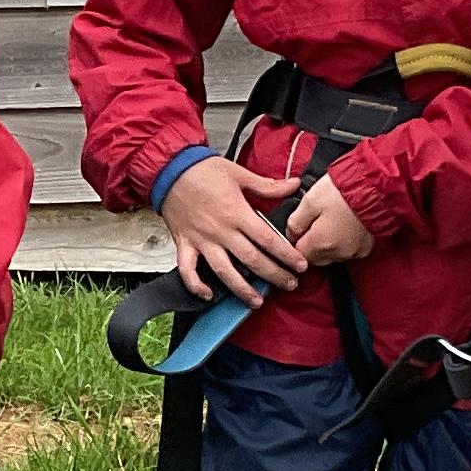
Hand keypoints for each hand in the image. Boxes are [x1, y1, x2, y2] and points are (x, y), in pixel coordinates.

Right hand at [157, 158, 307, 307]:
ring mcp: (202, 240)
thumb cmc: (203, 170)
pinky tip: (208, 295)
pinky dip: (196, 285)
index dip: (286, 254)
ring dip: (241, 289)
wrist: (170, 169)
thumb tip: (293, 185)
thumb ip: (268, 185)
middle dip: (273, 275)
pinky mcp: (185, 244)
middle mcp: (220, 230)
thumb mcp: (239, 173)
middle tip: (290, 285)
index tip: (300, 265)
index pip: (267, 239)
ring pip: (224, 271)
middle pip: (251, 259)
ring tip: (257, 301)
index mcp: (236, 212)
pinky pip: (187, 270)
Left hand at [283, 174, 377, 266]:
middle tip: (315, 221)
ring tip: (331, 220)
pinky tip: (344, 225)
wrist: (378, 187)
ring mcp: (354, 253)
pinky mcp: (366, 248)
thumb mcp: (310, 201)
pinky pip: (348, 251)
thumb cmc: (343, 191)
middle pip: (314, 258)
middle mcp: (338, 254)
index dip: (296, 239)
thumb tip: (290, 234)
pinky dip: (343, 242)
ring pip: (331, 255)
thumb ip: (295, 222)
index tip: (300, 225)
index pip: (298, 253)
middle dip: (310, 244)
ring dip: (327, 243)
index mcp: (321, 244)